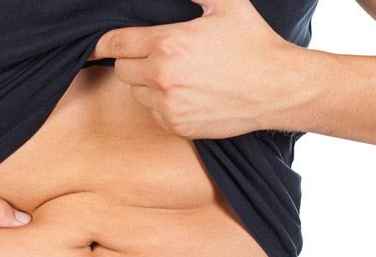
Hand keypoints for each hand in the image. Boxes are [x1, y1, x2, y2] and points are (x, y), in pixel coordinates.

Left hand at [89, 0, 305, 138]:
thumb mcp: (226, 3)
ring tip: (176, 74)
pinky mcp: (177, 126)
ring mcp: (169, 105)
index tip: (97, 45)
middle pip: (122, 70)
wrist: (278, 89)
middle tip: (157, 55)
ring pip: (136, 93)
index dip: (102, 43)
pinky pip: (153, 113)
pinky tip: (185, 93)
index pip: (115, 43)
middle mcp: (162, 77)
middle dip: (132, 60)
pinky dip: (161, 104)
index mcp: (168, 43)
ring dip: (146, 84)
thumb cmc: (253, 43)